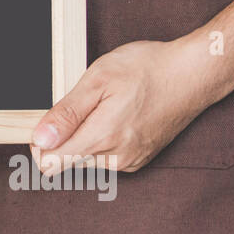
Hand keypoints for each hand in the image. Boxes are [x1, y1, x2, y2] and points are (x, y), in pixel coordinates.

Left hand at [30, 36, 230, 173]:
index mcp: (102, 138)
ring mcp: (130, 161)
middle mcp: (116, 159)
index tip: (45, 120)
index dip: (39, 142)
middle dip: (61, 138)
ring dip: (82, 137)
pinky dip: (101, 139)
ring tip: (100, 107)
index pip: (50, 164)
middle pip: (66, 163)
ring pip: (86, 160)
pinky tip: (114, 115)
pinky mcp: (140, 159)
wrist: (193, 73)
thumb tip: (40, 140)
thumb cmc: (147, 69)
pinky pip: (106, 158)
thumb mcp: (98, 79)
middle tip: (76, 105)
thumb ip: (66, 114)